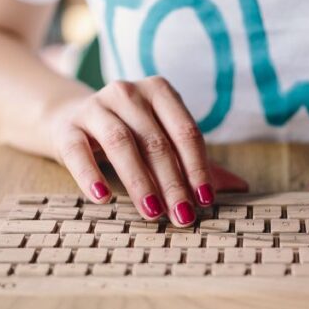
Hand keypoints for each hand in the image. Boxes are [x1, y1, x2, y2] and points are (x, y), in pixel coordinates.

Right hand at [48, 77, 246, 225]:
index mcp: (159, 92)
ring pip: (121, 143)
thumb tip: (241, 187)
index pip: (186, 131)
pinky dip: (90, 174)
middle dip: (173, 183)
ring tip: (152, 212)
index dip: (198, 167)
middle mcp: (128, 92)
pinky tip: (103, 198)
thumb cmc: (129, 133)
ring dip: (139, 181)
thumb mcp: (161, 140)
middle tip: (183, 217)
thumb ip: (197, 162)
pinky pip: (78, 151)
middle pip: (156, 141)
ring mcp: (95, 106)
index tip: (206, 200)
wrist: (67, 118)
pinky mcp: (67, 126)